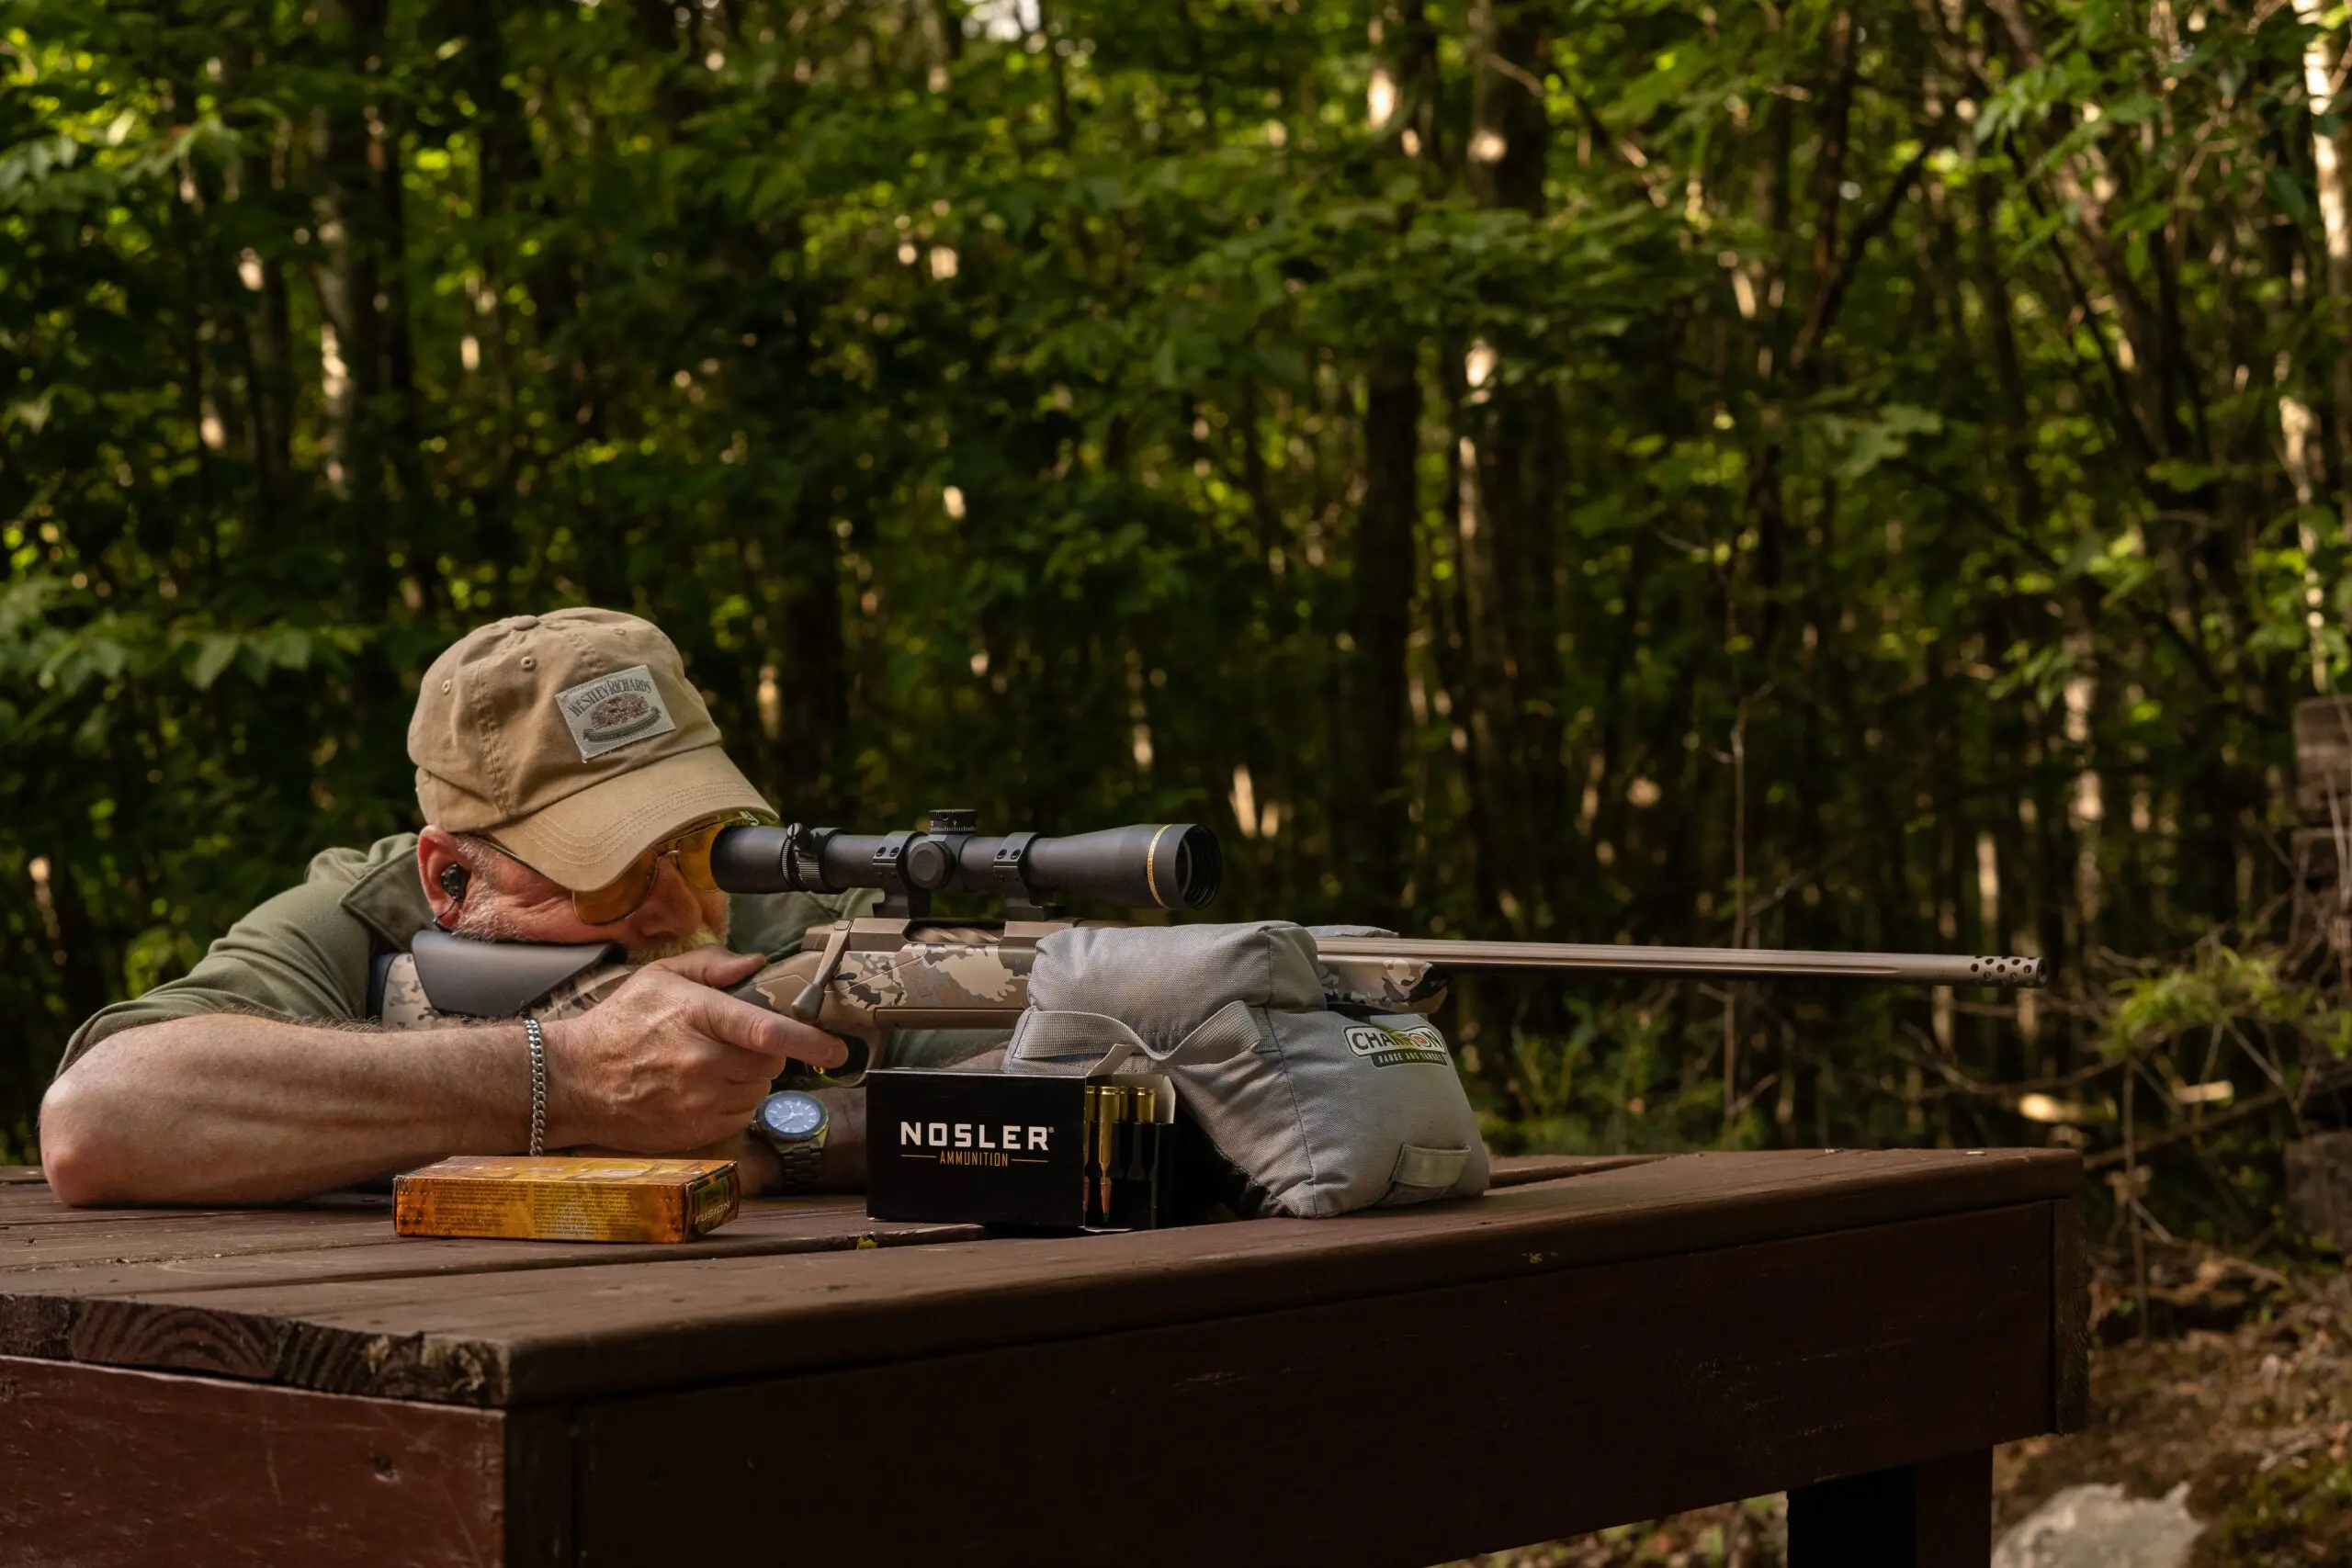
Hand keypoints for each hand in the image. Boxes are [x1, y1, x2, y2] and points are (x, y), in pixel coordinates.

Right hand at [538, 946, 847, 1153]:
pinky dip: (733, 1101)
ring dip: (750, 1077)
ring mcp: (698, 1102)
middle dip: (766, 1049)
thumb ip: (712, 966)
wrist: (574, 1080)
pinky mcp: (695, 1131)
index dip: (811, 1040)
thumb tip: (757, 965)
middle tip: (734, 1041)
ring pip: (758, 1089)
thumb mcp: (659, 977)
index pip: (769, 1030)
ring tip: (712, 1064)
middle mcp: (702, 1062)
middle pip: (770, 1060)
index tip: (837, 1047)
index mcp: (697, 1016)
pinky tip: (702, 1088)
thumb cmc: (619, 1024)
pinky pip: (739, 1114)